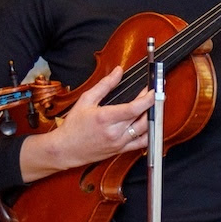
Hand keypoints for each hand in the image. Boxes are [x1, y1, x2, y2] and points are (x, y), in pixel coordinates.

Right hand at [21, 80, 154, 177]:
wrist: (66, 149)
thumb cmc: (74, 125)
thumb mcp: (86, 100)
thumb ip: (105, 85)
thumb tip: (118, 71)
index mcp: (106, 118)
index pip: (134, 108)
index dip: (148, 98)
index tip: (154, 89)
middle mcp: (115, 132)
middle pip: (143, 118)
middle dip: (152, 104)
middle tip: (154, 94)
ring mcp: (119, 143)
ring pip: (146, 130)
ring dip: (152, 117)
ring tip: (152, 106)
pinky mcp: (121, 150)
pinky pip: (142, 143)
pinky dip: (149, 133)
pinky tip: (149, 124)